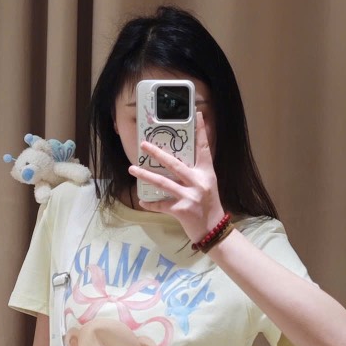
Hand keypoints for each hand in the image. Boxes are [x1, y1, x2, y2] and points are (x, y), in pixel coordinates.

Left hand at [128, 111, 225, 243]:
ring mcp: (189, 196)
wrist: (213, 230)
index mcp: (206, 173)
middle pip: (174, 164)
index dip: (201, 131)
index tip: (197, 115)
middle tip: (143, 144)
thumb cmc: (209, 205)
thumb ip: (195, 172)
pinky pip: (161, 204)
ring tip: (132, 168)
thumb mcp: (207, 184)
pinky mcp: (181, 210)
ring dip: (145, 175)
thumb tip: (177, 160)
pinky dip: (150, 203)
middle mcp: (198, 182)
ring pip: (162, 182)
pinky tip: (142, 201)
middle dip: (157, 153)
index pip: (204, 148)